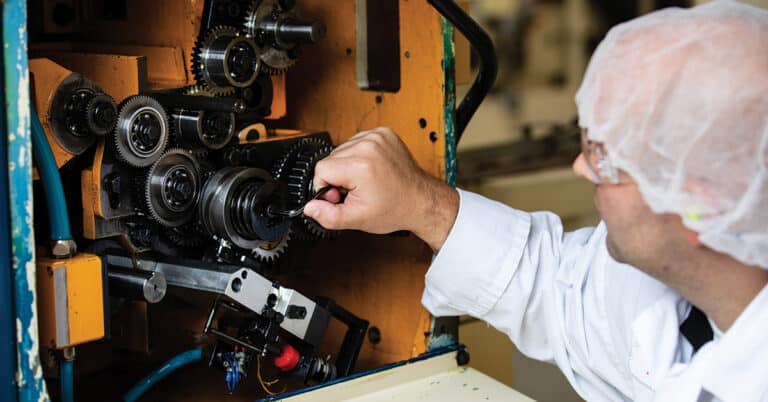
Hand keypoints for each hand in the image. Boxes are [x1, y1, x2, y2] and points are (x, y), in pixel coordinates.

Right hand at [303, 127, 458, 250]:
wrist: (421, 200)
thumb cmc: (395, 208)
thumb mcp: (357, 219)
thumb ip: (327, 216)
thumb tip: (310, 208)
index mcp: (361, 166)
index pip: (321, 169)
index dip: (326, 186)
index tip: (340, 196)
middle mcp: (369, 146)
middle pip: (330, 158)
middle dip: (337, 177)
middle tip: (355, 191)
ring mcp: (377, 136)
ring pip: (341, 149)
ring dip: (347, 165)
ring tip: (364, 180)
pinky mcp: (383, 132)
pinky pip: (356, 142)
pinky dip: (359, 155)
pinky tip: (370, 169)